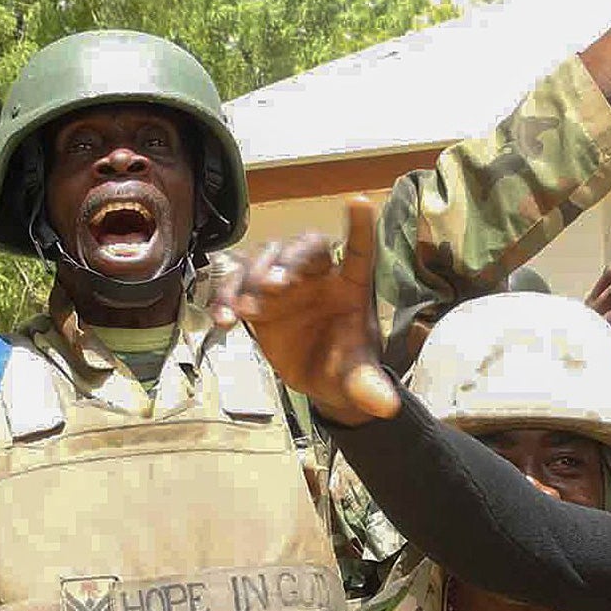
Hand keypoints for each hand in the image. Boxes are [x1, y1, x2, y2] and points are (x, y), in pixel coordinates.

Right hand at [211, 197, 400, 425]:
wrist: (319, 378)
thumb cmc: (346, 366)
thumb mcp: (359, 379)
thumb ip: (370, 389)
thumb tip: (386, 408)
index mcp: (352, 286)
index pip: (359, 250)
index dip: (359, 227)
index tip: (358, 202)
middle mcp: (318, 275)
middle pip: (305, 249)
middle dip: (288, 261)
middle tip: (274, 286)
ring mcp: (284, 283)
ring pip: (265, 260)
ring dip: (251, 277)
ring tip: (243, 309)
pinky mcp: (255, 299)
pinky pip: (235, 286)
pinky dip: (225, 299)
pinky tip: (223, 323)